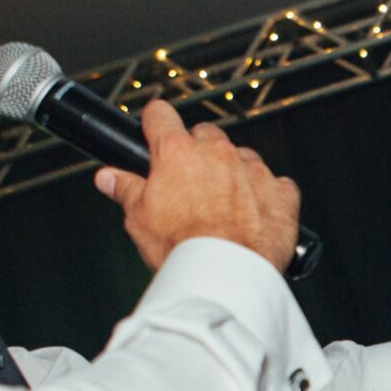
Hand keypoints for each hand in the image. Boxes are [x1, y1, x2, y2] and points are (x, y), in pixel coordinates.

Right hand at [93, 101, 298, 272]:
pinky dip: (267, 195)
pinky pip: (276, 183)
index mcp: (178, 153)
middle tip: (190, 182)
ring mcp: (253, 170)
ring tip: (223, 206)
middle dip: (197, 151)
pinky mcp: (281, 192)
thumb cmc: (183, 249)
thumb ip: (126, 190)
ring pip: (242, 157)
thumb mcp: (139, 219)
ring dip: (233, 173)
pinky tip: (255, 215)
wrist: (226, 274)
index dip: (155, 122)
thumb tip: (109, 177)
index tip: (154, 130)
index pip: (160, 115)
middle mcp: (218, 153)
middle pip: (205, 134)